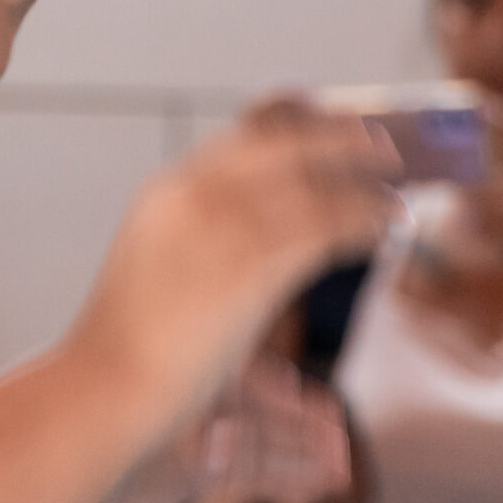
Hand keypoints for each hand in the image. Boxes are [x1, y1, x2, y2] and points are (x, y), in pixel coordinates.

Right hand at [67, 98, 401, 414]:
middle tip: (376, 141)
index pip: (240, 141)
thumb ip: (198, 246)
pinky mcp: (254, 260)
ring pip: (313, 181)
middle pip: (282, 143)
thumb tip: (249, 252)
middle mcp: (196, 193)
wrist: (106, 382)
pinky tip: (388, 225)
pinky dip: (365, 218)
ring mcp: (224, 222)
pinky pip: (327, 223)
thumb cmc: (128, 348)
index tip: (324, 120)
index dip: (291, 128)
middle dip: (336, 136)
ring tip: (396, 189)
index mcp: (167, 193)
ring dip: (363, 180)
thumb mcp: (157, 274)